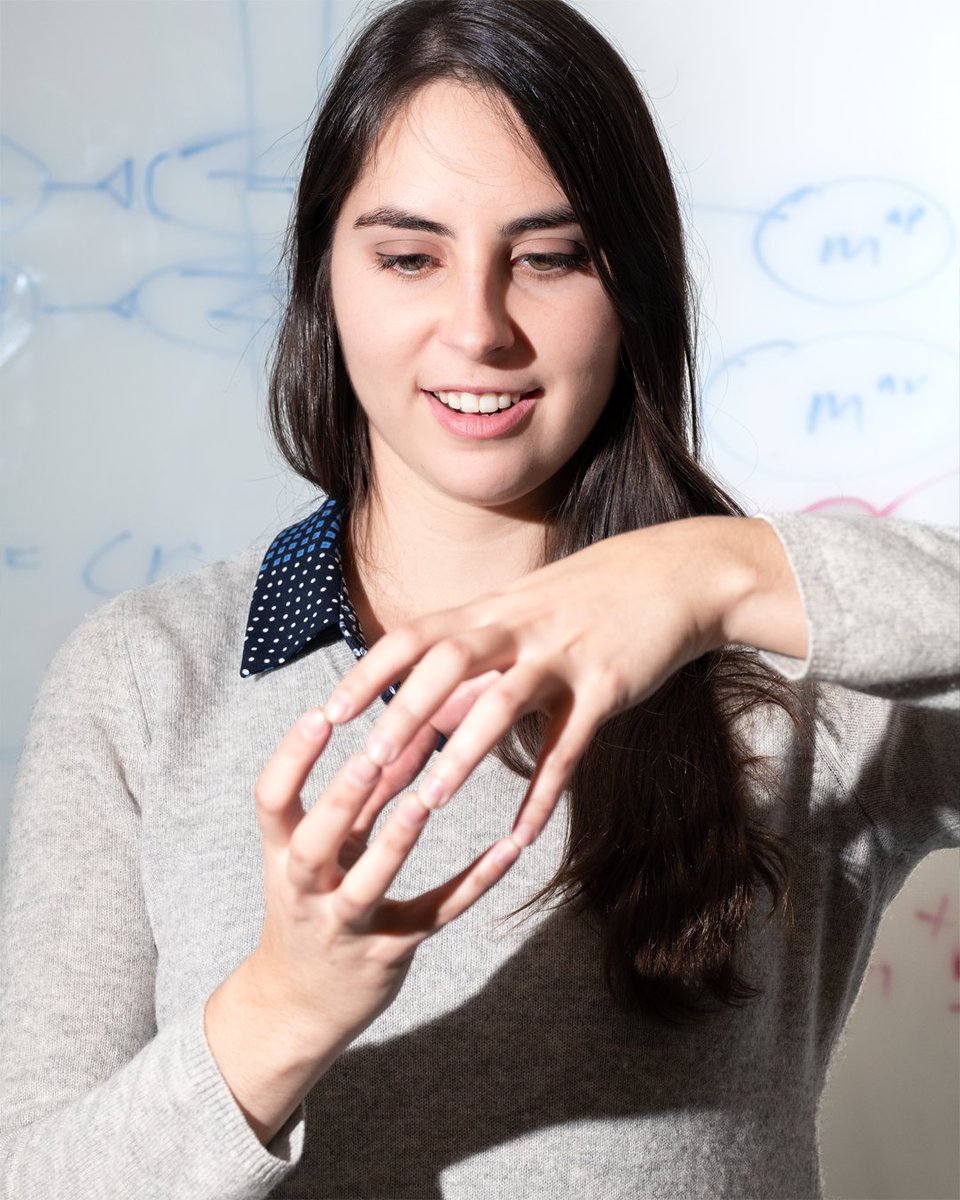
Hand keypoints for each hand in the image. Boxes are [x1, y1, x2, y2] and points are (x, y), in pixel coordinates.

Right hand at [246, 702, 520, 1049]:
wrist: (297, 1005)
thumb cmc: (314, 905)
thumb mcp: (325, 850)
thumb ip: (362, 796)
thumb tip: (403, 730)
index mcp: (282, 857)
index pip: (271, 801)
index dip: (292, 758)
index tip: (320, 712)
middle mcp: (306, 893)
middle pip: (312, 844)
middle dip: (339, 800)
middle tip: (370, 753)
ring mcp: (346, 927)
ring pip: (368, 886)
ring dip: (395, 844)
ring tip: (424, 802)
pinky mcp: (390, 951)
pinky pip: (435, 913)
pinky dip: (473, 881)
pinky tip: (509, 849)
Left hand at [320, 517, 805, 848]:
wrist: (680, 573)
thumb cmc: (594, 596)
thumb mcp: (526, 616)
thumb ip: (474, 665)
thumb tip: (425, 718)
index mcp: (492, 609)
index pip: (414, 635)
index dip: (367, 672)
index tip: (327, 713)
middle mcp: (519, 626)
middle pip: (446, 663)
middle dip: (402, 713)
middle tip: (365, 766)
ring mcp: (565, 654)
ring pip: (502, 703)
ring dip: (462, 755)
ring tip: (428, 803)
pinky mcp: (608, 686)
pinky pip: (570, 746)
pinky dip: (543, 793)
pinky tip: (520, 837)